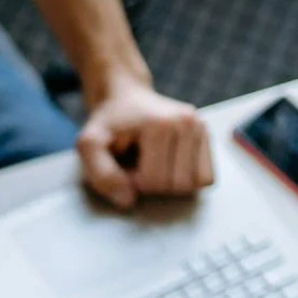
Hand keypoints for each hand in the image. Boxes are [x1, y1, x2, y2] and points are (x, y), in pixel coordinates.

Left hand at [76, 81, 212, 207]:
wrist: (124, 96)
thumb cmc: (107, 123)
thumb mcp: (89, 145)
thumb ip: (101, 174)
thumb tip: (129, 201)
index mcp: (162, 124)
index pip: (152, 182)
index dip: (132, 182)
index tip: (123, 162)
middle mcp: (189, 123)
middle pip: (175, 185)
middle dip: (151, 184)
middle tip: (136, 162)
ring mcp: (202, 128)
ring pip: (191, 185)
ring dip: (168, 183)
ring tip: (151, 161)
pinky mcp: (208, 136)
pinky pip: (205, 178)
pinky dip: (185, 179)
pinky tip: (169, 163)